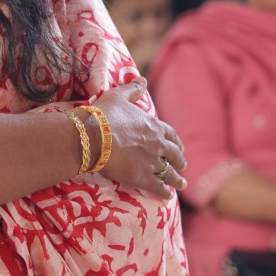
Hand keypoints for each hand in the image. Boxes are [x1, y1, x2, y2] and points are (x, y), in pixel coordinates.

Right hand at [91, 79, 185, 200]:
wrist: (93, 136)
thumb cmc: (104, 114)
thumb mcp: (118, 96)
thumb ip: (133, 89)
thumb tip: (142, 79)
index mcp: (154, 126)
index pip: (171, 135)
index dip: (175, 142)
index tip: (179, 147)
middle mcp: (158, 144)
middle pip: (174, 154)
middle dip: (179, 160)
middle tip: (182, 165)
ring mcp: (152, 162)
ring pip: (170, 173)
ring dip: (177, 179)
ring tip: (181, 184)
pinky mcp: (143, 178)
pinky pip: (158, 187)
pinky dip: (164, 192)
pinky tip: (167, 196)